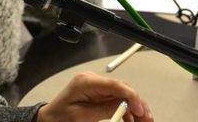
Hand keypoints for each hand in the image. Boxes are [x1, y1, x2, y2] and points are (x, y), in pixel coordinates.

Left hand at [35, 72, 152, 121]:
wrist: (50, 118)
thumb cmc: (60, 117)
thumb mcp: (82, 116)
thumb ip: (104, 109)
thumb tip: (125, 106)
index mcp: (86, 82)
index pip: (116, 85)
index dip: (132, 97)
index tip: (142, 111)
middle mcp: (93, 80)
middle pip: (122, 89)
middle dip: (138, 105)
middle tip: (147, 120)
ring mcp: (96, 86)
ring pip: (122, 95)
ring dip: (134, 109)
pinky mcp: (98, 93)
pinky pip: (117, 100)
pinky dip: (126, 111)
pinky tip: (132, 121)